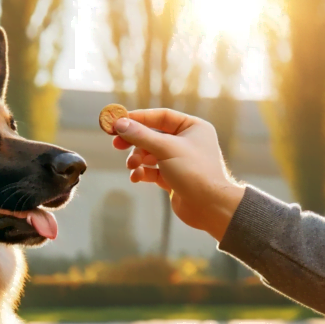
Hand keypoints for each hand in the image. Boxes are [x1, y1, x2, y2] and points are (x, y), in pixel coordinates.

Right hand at [112, 109, 245, 241]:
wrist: (208, 206)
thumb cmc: (194, 172)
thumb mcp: (165, 148)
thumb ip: (141, 135)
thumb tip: (119, 124)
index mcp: (193, 127)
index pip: (161, 117)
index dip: (139, 118)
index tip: (118, 121)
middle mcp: (187, 142)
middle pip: (153, 136)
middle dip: (134, 142)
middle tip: (116, 144)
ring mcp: (179, 161)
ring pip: (150, 155)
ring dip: (137, 160)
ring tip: (132, 167)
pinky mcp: (172, 178)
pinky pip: (152, 171)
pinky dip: (142, 173)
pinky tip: (136, 177)